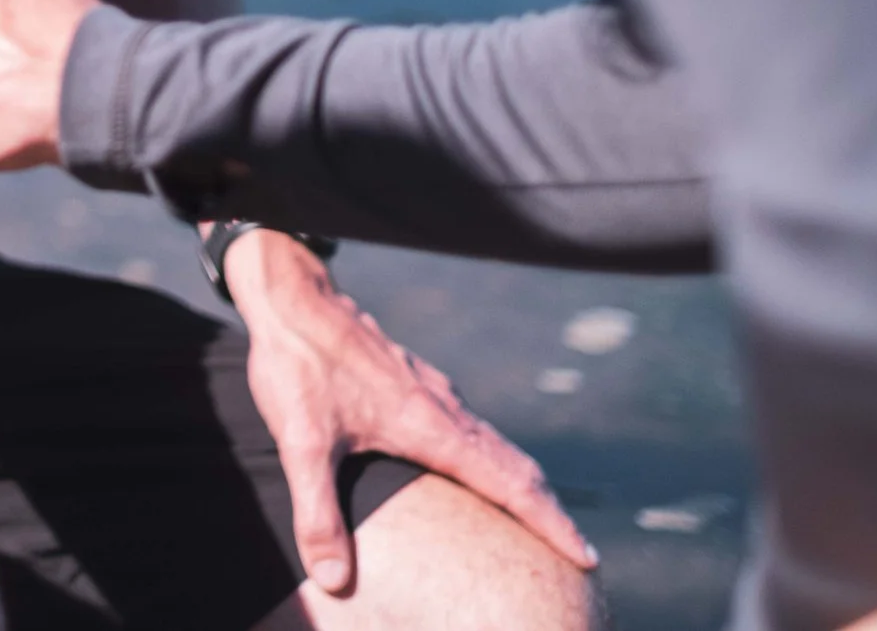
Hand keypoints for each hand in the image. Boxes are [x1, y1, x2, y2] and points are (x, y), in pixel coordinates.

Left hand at [225, 231, 597, 593]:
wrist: (290, 298)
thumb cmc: (297, 365)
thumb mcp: (300, 443)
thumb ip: (317, 513)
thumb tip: (334, 578)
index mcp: (430, 426)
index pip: (508, 484)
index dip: (549, 523)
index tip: (586, 557)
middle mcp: (443, 407)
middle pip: (514, 464)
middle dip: (547, 509)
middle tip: (576, 551)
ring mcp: (431, 389)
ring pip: (493, 441)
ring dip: (520, 480)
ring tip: (535, 516)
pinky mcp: (413, 378)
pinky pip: (469, 425)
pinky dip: (490, 455)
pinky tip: (474, 465)